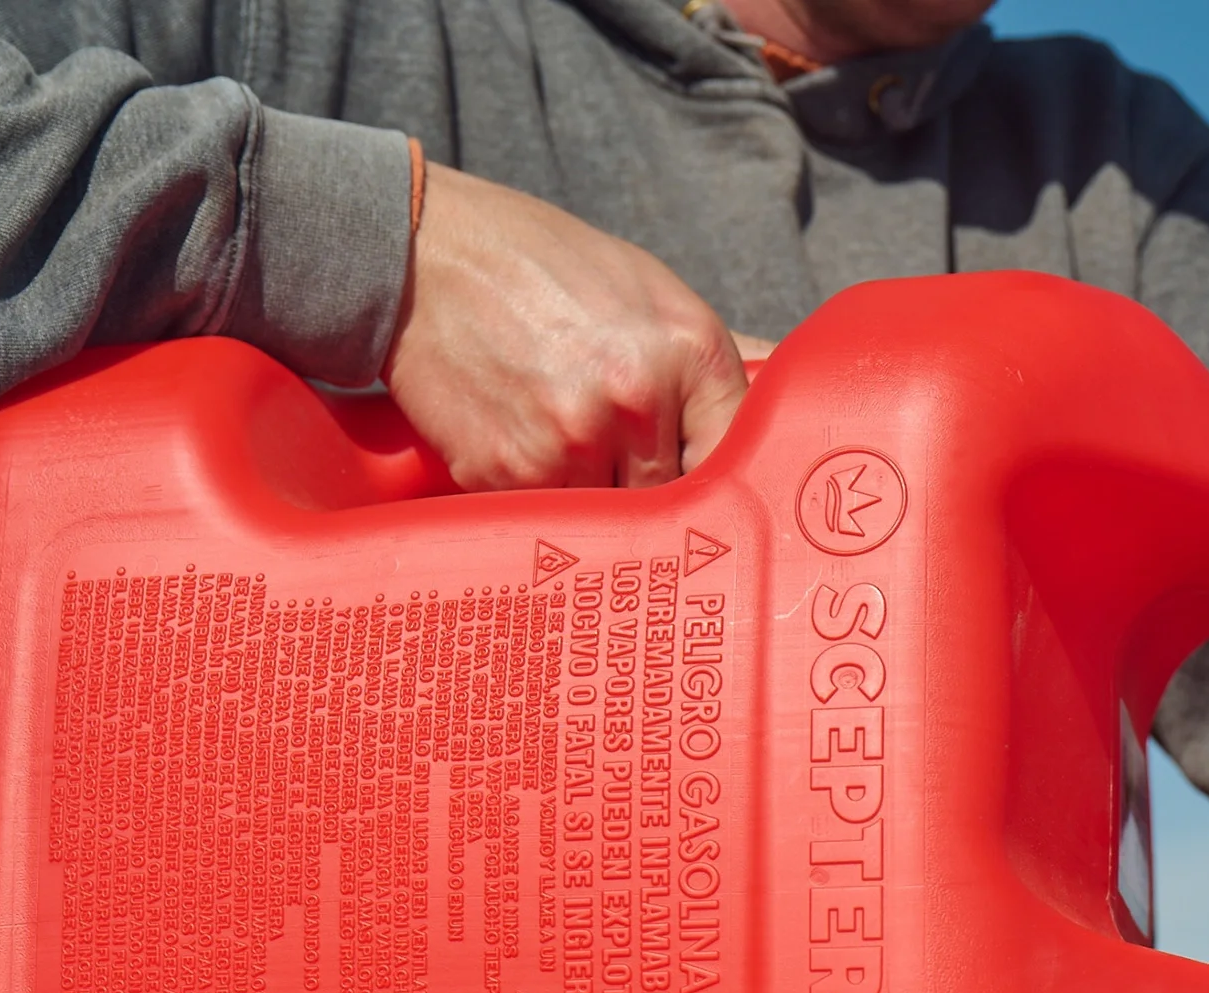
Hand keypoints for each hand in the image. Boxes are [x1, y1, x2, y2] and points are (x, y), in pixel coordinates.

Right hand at [384, 164, 752, 490]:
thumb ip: (715, 360)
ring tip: (561, 440)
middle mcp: (632, 401)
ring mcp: (567, 444)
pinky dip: (539, 499)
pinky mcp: (506, 474)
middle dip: (650, 493)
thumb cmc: (543, 268)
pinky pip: (546, 518)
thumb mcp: (647, 290)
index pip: (735, 461)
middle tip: (616, 461)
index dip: (721, 484)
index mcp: (683, 353)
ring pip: (612, 523)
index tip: (708, 496)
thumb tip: (787, 389)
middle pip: (672, 503)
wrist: (421, 252)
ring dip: (593, 501)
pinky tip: (520, 444)